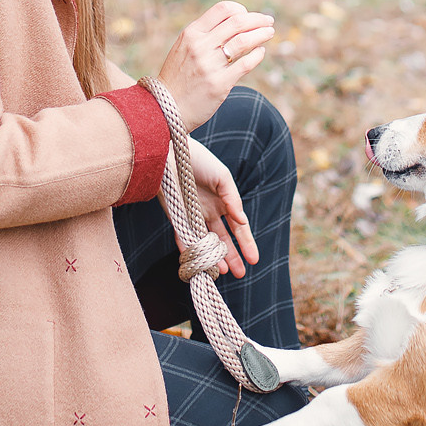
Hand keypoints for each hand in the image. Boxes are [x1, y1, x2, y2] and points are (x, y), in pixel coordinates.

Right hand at [154, 0, 275, 129]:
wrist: (165, 108)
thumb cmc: (178, 76)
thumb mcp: (183, 48)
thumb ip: (204, 34)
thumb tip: (236, 21)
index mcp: (191, 34)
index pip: (222, 9)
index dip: (240, 9)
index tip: (248, 15)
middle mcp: (200, 46)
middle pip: (237, 22)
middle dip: (257, 20)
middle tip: (268, 21)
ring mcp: (210, 65)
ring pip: (244, 41)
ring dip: (261, 34)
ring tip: (269, 33)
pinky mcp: (220, 84)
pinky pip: (245, 64)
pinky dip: (257, 55)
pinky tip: (260, 52)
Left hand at [183, 139, 258, 277]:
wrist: (172, 151)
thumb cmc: (199, 160)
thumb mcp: (222, 177)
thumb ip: (233, 199)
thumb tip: (242, 221)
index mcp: (223, 203)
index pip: (238, 228)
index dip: (246, 243)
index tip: (254, 259)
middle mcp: (209, 213)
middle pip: (223, 240)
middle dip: (232, 257)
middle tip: (240, 274)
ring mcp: (192, 218)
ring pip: (205, 243)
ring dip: (213, 257)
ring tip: (221, 272)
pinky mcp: (176, 218)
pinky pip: (183, 238)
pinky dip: (190, 250)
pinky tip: (197, 262)